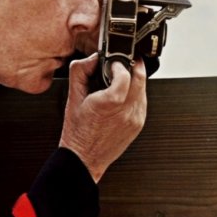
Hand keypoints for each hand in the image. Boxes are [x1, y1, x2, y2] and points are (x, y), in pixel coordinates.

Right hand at [59, 53, 147, 181]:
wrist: (84, 158)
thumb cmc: (78, 132)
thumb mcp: (72, 97)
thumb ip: (80, 71)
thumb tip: (92, 58)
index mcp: (109, 103)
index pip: (126, 74)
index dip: (120, 63)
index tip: (113, 62)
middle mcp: (126, 111)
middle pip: (140, 79)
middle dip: (134, 65)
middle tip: (125, 60)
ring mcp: (135, 118)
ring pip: (143, 89)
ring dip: (136, 79)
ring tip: (122, 78)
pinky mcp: (139, 124)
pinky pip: (142, 102)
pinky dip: (136, 94)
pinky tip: (124, 95)